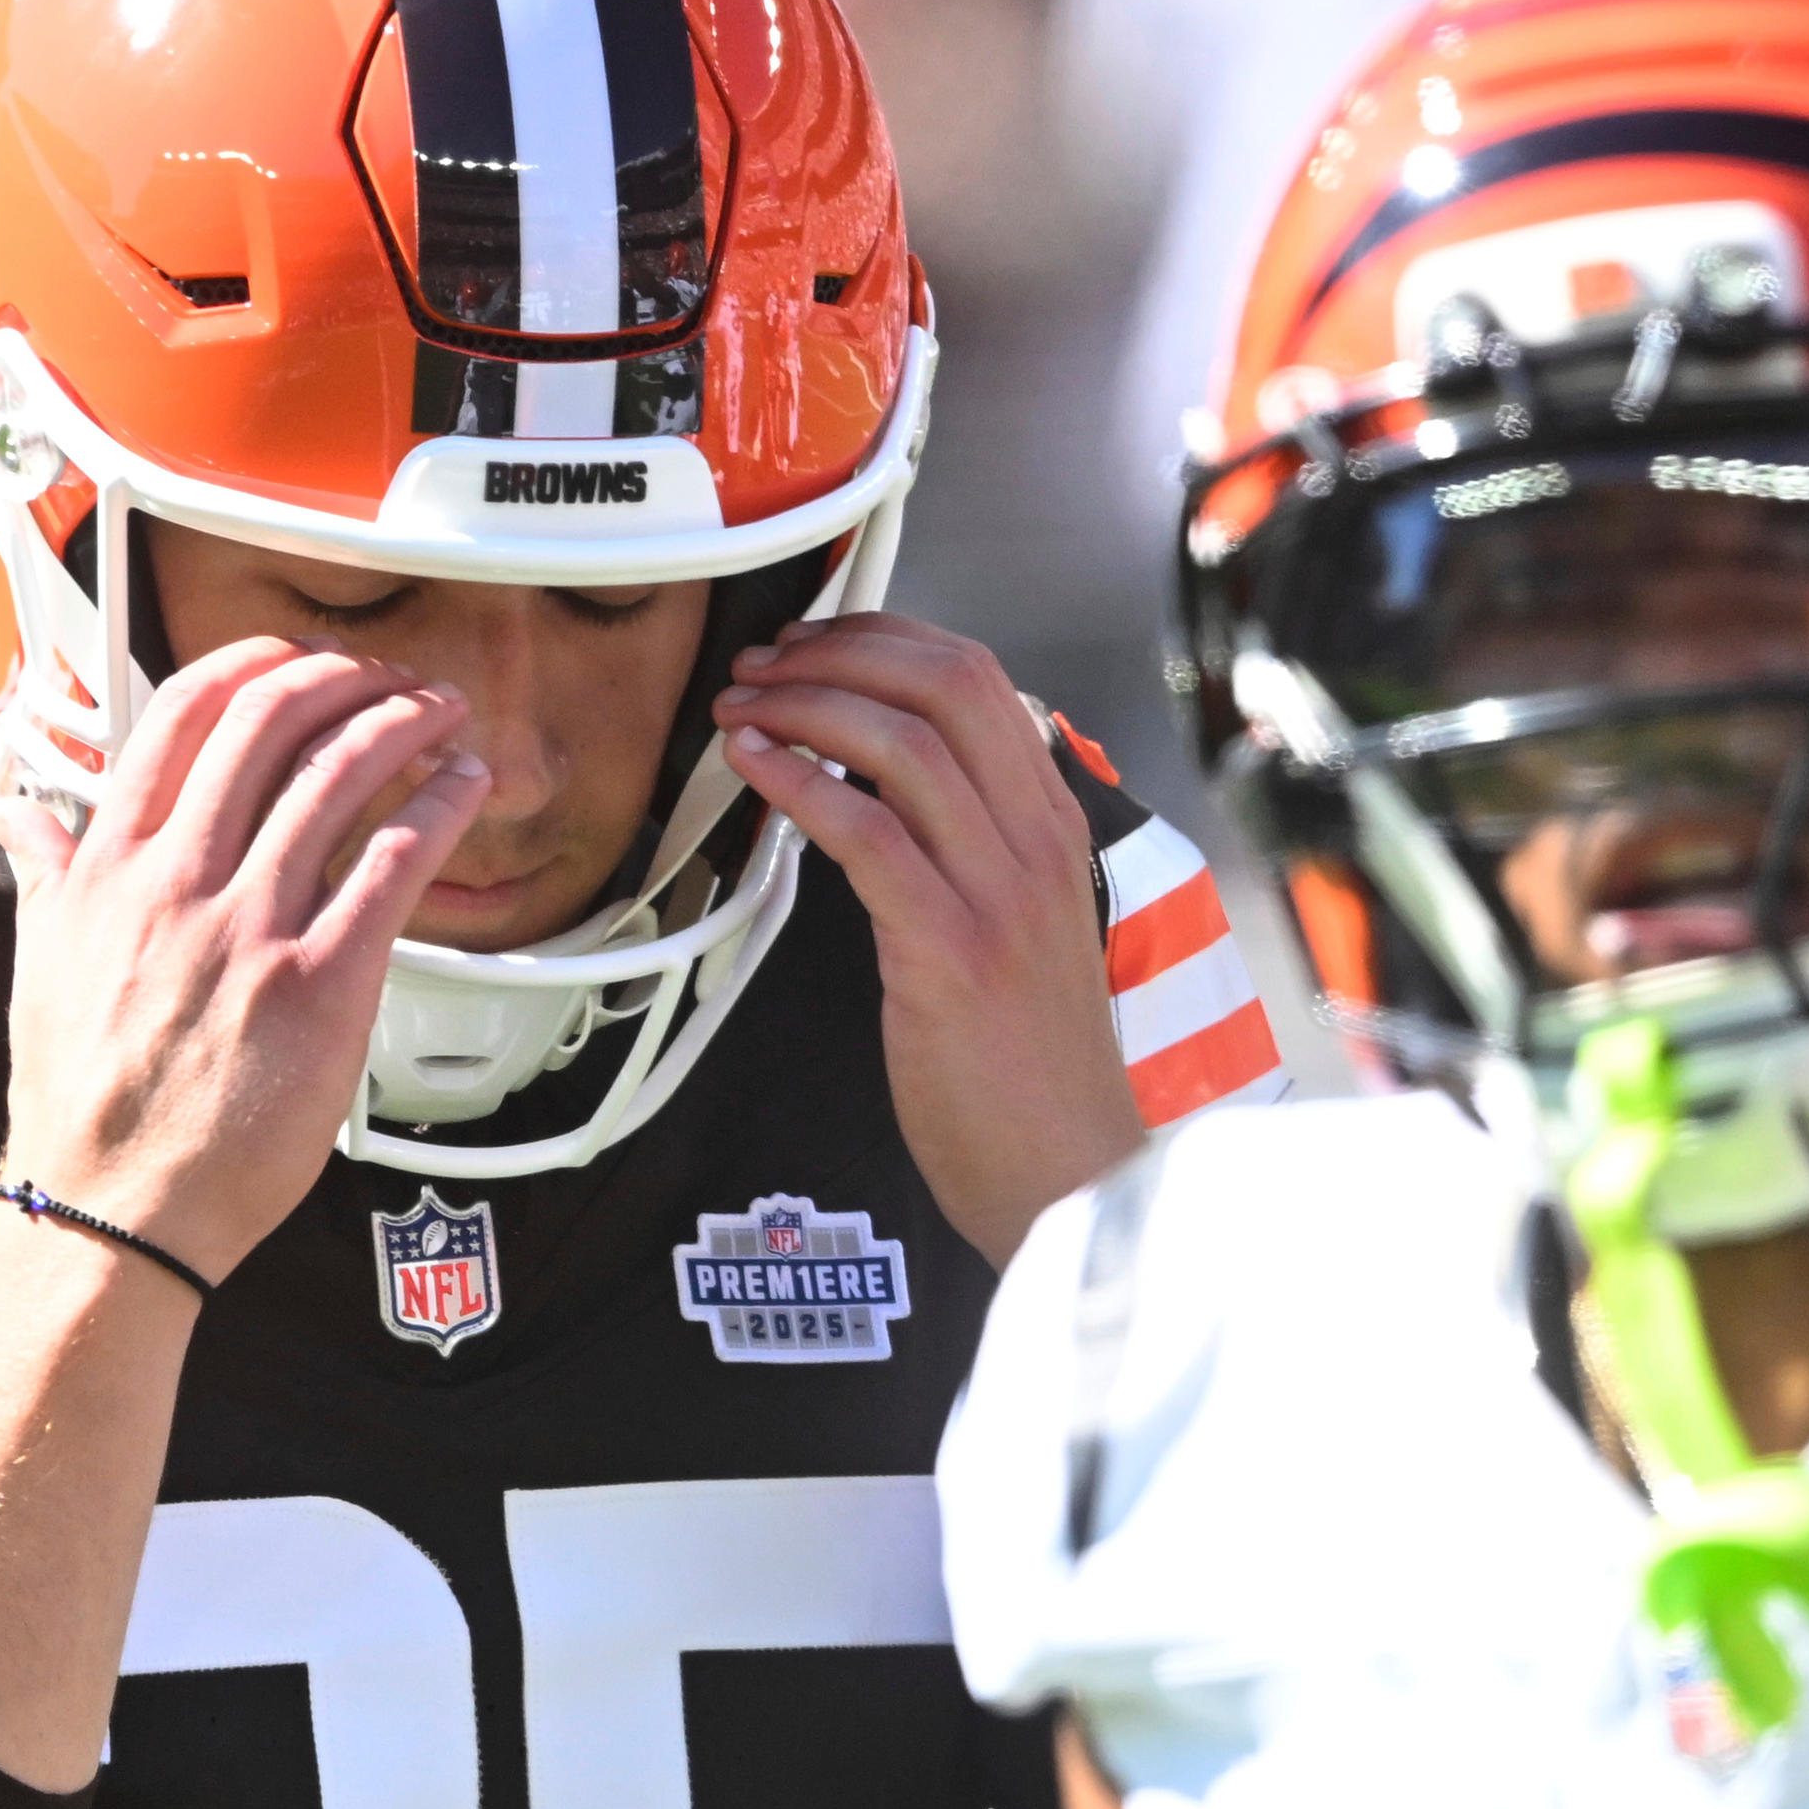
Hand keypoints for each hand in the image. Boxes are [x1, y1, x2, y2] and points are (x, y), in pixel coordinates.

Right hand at [0, 638, 490, 1289]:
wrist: (117, 1206)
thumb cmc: (87, 1105)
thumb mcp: (40, 967)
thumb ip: (47, 874)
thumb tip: (23, 815)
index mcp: (111, 868)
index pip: (179, 717)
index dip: (253, 665)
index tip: (297, 658)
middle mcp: (177, 882)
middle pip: (268, 723)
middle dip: (343, 680)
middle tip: (386, 679)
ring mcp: (250, 930)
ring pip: (337, 778)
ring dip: (403, 724)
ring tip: (440, 713)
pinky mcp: (319, 986)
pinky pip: (390, 865)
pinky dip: (437, 808)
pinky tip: (463, 787)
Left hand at [720, 614, 1144, 1266]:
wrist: (1068, 1169)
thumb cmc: (1028, 1064)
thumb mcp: (1024, 927)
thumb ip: (974, 849)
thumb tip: (884, 784)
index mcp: (1054, 828)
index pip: (977, 678)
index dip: (882, 639)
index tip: (811, 645)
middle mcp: (1036, 845)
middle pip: (944, 684)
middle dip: (836, 652)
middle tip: (762, 667)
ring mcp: (1000, 896)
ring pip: (902, 745)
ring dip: (802, 707)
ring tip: (740, 712)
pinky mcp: (950, 953)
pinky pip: (867, 834)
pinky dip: (796, 785)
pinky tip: (752, 770)